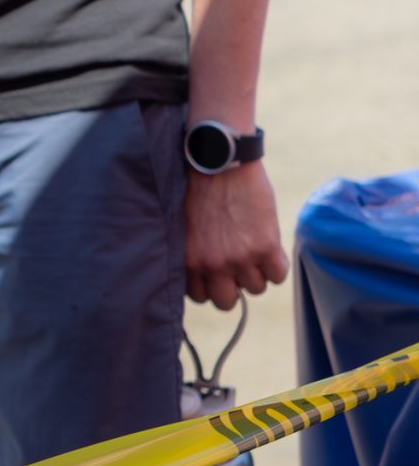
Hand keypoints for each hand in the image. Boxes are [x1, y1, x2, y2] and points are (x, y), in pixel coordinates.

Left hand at [184, 161, 286, 309]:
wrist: (221, 164)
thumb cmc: (200, 189)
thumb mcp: (187, 228)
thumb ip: (196, 253)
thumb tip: (208, 274)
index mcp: (189, 260)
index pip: (200, 296)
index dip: (210, 285)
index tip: (216, 274)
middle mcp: (213, 264)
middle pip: (226, 302)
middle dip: (232, 287)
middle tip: (236, 268)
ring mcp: (240, 258)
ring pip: (255, 289)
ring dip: (256, 273)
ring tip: (252, 250)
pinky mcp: (266, 247)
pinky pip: (278, 276)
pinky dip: (276, 265)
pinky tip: (269, 248)